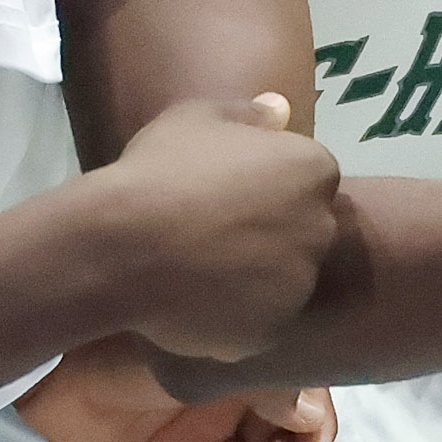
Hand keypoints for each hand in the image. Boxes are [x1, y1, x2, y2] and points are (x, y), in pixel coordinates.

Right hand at [102, 94, 342, 360]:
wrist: (121, 247)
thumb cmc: (159, 171)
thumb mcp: (196, 118)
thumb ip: (248, 114)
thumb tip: (281, 109)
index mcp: (312, 170)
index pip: (309, 179)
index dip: (269, 187)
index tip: (230, 193)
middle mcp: (320, 227)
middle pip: (304, 231)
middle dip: (271, 232)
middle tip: (214, 232)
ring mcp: (298, 284)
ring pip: (284, 281)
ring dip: (255, 277)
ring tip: (200, 270)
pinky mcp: (270, 331)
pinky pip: (258, 322)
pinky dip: (235, 317)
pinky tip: (195, 302)